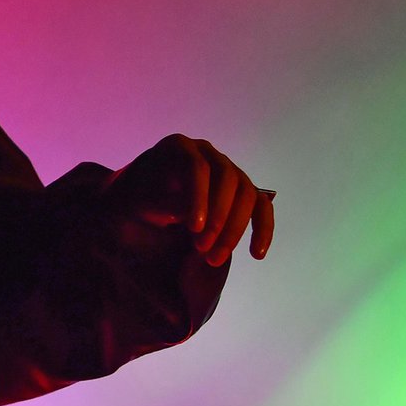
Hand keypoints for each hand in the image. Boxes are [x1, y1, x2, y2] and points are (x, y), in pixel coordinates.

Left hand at [105, 133, 274, 265]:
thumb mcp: (142, 199)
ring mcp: (229, 168)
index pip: (196, 167)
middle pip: (228, 179)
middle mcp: (208, 152)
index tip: (193, 228)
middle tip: (201, 248)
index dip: (198, 197)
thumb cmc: (142, 196)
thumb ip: (164, 204)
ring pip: (247, 194)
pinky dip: (262, 230)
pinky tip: (256, 254)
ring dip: (234, 229)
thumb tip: (189, 217)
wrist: (148, 197)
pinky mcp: (243, 189)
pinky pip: (261, 207)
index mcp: (179, 146)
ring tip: (214, 258)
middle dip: (218, 218)